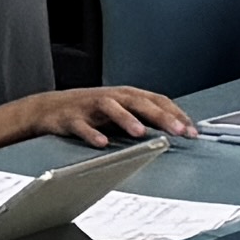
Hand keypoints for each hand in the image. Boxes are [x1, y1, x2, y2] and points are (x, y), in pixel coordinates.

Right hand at [33, 86, 195, 146]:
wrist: (48, 109)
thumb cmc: (91, 112)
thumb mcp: (121, 111)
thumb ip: (146, 117)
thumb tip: (178, 130)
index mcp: (127, 95)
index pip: (157, 100)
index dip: (176, 114)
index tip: (191, 131)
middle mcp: (111, 98)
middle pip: (138, 102)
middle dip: (160, 116)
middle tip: (177, 131)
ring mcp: (90, 107)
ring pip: (111, 108)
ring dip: (126, 119)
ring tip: (140, 133)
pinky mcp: (70, 118)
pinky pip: (81, 126)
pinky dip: (92, 134)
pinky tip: (101, 143)